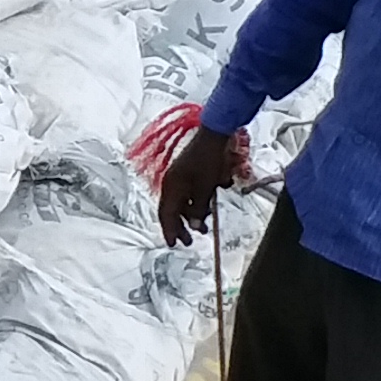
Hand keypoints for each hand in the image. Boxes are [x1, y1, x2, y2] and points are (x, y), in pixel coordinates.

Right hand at [154, 126, 242, 245]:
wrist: (213, 136)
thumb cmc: (209, 161)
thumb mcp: (206, 188)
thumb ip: (199, 208)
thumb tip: (196, 226)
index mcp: (171, 187)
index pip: (166, 214)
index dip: (169, 230)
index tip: (174, 244)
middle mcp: (171, 183)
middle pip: (172, 210)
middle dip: (180, 226)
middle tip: (189, 241)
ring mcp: (179, 177)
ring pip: (182, 202)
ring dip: (191, 215)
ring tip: (204, 226)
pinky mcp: (188, 173)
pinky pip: (189, 193)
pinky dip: (196, 203)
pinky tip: (207, 206)